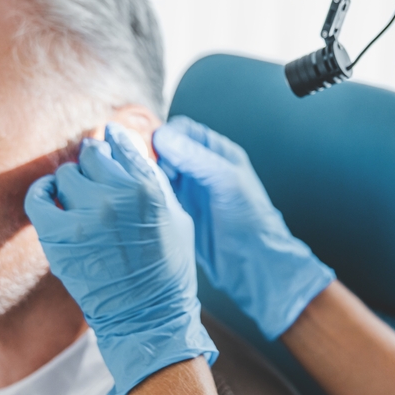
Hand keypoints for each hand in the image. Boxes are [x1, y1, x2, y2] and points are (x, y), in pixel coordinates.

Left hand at [25, 123, 215, 394]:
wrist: (147, 315)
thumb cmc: (167, 268)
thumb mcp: (176, 215)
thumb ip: (154, 180)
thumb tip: (131, 150)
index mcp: (148, 186)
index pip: (121, 143)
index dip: (113, 140)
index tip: (108, 142)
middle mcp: (116, 194)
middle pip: (91, 154)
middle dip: (93, 162)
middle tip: (94, 177)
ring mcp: (85, 215)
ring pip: (65, 173)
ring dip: (71, 182)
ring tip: (78, 198)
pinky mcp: (59, 236)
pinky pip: (38, 197)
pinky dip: (41, 192)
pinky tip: (49, 196)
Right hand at [153, 115, 334, 339]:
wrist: (253, 265)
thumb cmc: (251, 222)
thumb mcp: (227, 182)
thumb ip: (196, 158)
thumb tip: (164, 137)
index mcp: (218, 153)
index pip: (183, 130)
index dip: (164, 135)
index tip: (150, 148)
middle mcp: (202, 168)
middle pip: (166, 149)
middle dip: (151, 155)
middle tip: (143, 169)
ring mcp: (190, 190)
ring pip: (159, 172)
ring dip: (148, 175)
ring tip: (141, 184)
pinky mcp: (180, 211)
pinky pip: (158, 195)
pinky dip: (148, 194)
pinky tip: (143, 201)